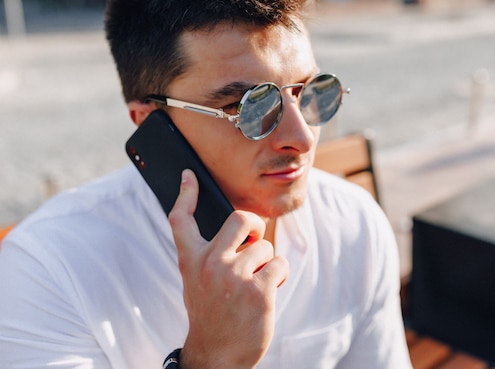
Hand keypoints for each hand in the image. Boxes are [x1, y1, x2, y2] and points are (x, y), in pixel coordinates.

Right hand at [168, 169, 288, 368]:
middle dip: (255, 226)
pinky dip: (279, 276)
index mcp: (192, 261)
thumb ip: (209, 255)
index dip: (186, 194)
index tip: (189, 175)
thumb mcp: (197, 283)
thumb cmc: (212, 315)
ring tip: (255, 285)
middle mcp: (210, 264)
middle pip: (241, 218)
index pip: (182, 220)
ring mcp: (234, 277)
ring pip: (265, 247)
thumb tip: (238, 229)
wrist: (216, 357)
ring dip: (266, 264)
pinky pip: (280, 264)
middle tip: (255, 241)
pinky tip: (268, 292)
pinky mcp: (259, 291)